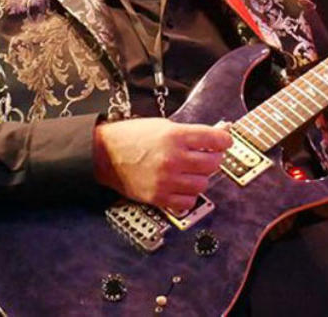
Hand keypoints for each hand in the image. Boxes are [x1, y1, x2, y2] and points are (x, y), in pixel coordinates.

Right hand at [93, 118, 231, 211]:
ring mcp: (165, 180)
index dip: (224, 140)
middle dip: (213, 158)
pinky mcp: (158, 197)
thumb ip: (192, 132)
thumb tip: (221, 133)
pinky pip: (187, 202)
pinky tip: (182, 186)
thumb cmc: (133, 137)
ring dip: (201, 177)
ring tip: (192, 171)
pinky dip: (189, 195)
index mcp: (175, 136)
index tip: (223, 142)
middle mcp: (172, 159)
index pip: (215, 140)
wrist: (103, 154)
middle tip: (206, 155)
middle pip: (213, 163)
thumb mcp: (164, 125)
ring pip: (203, 184)